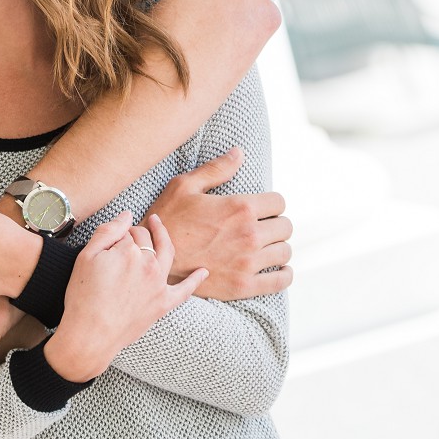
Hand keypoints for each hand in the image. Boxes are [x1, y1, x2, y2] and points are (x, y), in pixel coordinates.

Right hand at [45, 214, 206, 381]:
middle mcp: (148, 264)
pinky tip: (203, 271)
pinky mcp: (163, 303)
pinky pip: (184, 290)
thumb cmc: (83, 297)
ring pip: (166, 252)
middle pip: (145, 239)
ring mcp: (159, 284)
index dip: (115, 236)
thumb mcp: (85, 257)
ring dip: (164, 236)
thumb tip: (127, 215)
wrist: (90, 335)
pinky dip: (195, 280)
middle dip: (135, 235)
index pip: (126, 233)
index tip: (106, 246)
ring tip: (158, 225)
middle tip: (123, 239)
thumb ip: (107, 231)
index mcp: (129, 251)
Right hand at [142, 147, 293, 300]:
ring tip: (265, 247)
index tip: (261, 210)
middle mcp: (249, 234)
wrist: (153, 259)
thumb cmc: (167, 220)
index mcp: (240, 207)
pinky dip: (283, 274)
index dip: (271, 204)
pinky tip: (276, 268)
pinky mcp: (243, 286)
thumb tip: (240, 153)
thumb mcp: (185, 186)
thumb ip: (217, 169)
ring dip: (277, 248)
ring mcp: (248, 262)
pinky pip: (281, 280)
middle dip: (275, 225)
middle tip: (261, 228)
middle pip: (285, 227)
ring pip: (284, 252)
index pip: (279, 202)